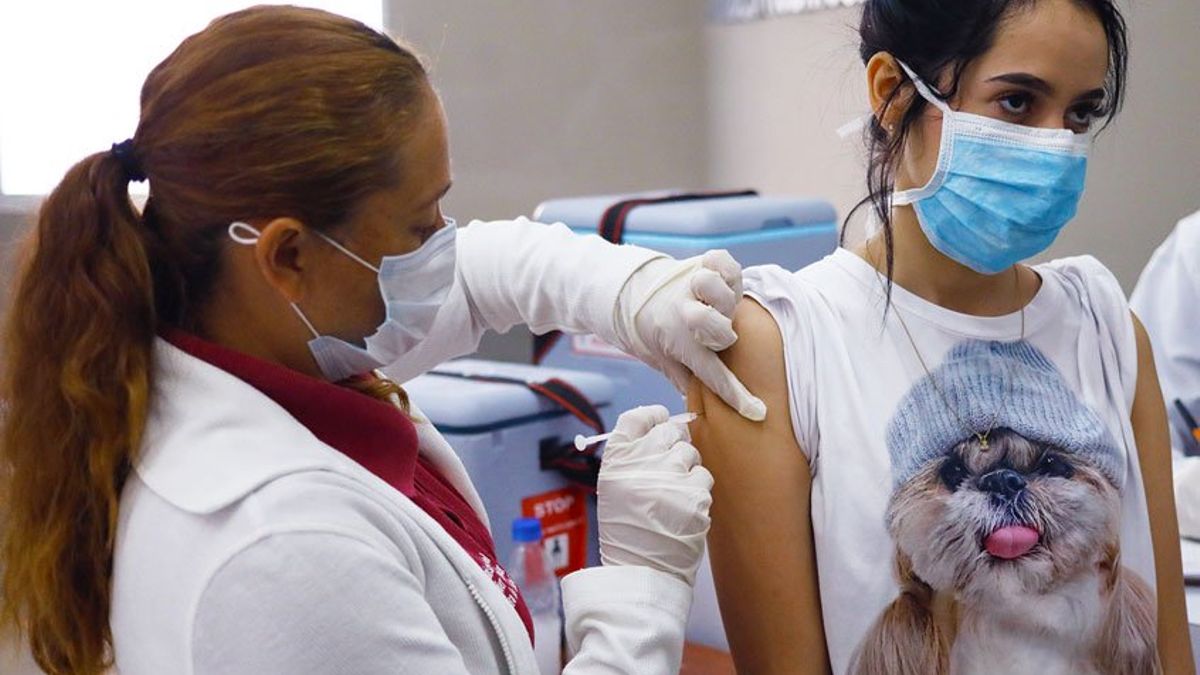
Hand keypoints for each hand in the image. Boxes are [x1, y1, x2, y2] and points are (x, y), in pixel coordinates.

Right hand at [597, 405, 712, 585]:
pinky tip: (683, 509)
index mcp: (615, 461)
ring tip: (673, 495)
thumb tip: (663, 423)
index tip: (660, 421)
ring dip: (686, 469)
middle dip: (673, 445)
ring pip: (690, 452)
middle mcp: (640, 464)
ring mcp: (669, 479)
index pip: (637, 417)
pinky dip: (697, 491)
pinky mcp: (695, 497)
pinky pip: (703, 477)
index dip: (653, 416)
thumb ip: (633, 454)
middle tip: (668, 470)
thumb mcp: (614, 487)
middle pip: (669, 430)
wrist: (642, 571)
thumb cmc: (628, 528)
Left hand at [613, 251, 765, 420]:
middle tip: (709, 329)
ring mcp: (695, 289)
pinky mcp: (702, 265)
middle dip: (717, 331)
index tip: (756, 411)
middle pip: (718, 328)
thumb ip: (684, 378)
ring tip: (706, 294)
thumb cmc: (657, 332)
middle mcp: (689, 315)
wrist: (635, 293)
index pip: (713, 375)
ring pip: (712, 286)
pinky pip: (721, 260)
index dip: (736, 395)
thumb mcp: (663, 360)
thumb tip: (700, 409)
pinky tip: (718, 272)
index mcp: (682, 344)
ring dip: (714, 291)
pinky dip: (722, 265)